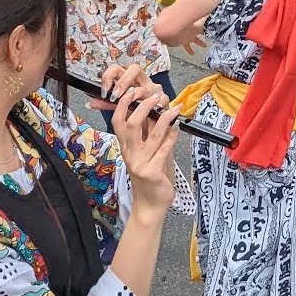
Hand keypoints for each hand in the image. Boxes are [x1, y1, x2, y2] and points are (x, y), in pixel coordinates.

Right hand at [109, 75, 181, 212]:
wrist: (150, 204)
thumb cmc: (151, 175)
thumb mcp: (147, 151)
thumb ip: (150, 132)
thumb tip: (158, 107)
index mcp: (125, 147)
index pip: (118, 121)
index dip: (123, 104)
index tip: (133, 91)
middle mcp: (130, 154)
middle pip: (131, 124)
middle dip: (144, 106)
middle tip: (156, 96)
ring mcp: (140, 163)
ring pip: (152, 135)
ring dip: (165, 118)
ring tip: (175, 109)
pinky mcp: (152, 172)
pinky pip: (164, 150)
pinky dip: (172, 137)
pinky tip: (178, 127)